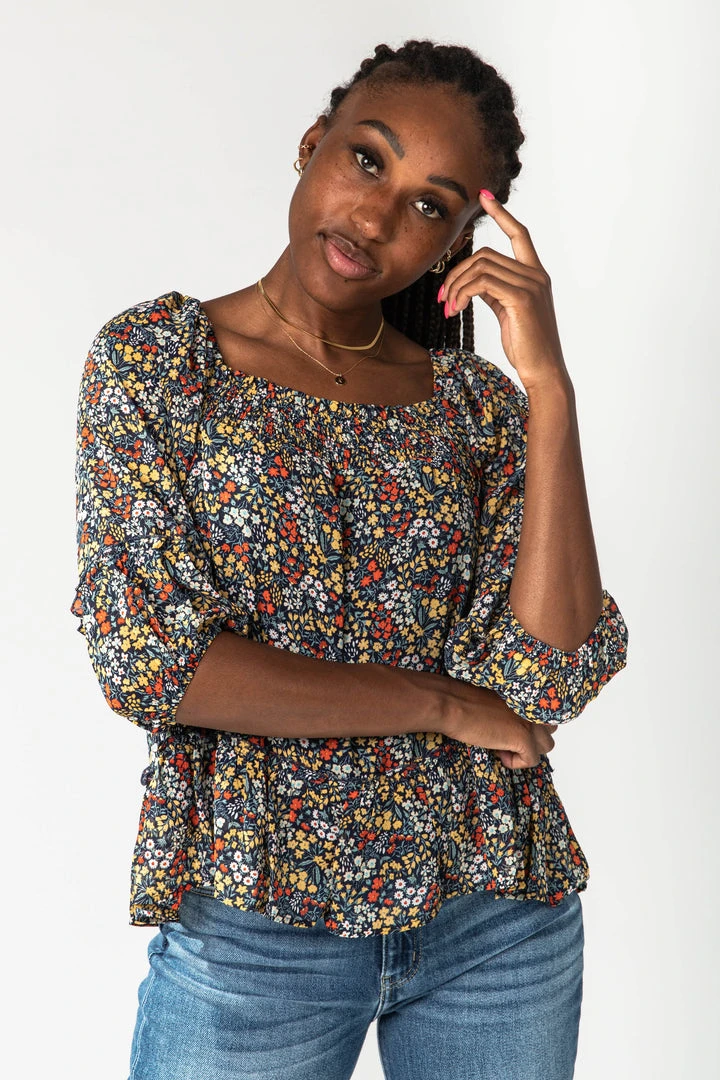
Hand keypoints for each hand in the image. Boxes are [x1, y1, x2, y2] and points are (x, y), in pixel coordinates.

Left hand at [440, 192, 567, 392]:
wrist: (543, 370)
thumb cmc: (525, 345)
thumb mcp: (508, 312)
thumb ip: (495, 291)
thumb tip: (474, 281)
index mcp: (536, 274)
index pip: (520, 234)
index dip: (502, 214)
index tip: (484, 197)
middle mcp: (536, 274)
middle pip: (485, 255)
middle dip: (457, 273)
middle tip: (443, 298)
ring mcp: (531, 285)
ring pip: (480, 267)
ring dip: (456, 286)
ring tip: (448, 308)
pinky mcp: (521, 298)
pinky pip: (481, 283)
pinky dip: (461, 293)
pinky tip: (455, 309)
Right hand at [441, 680, 557, 769]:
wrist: (452, 705)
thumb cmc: (464, 702)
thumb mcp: (497, 705)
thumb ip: (513, 712)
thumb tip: (516, 731)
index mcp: (525, 697)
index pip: (544, 717)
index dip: (528, 729)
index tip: (506, 730)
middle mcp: (532, 707)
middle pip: (549, 732)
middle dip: (531, 740)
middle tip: (506, 740)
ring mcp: (530, 722)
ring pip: (546, 746)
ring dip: (527, 750)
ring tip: (503, 747)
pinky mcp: (523, 737)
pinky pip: (532, 760)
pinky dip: (516, 762)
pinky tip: (499, 754)